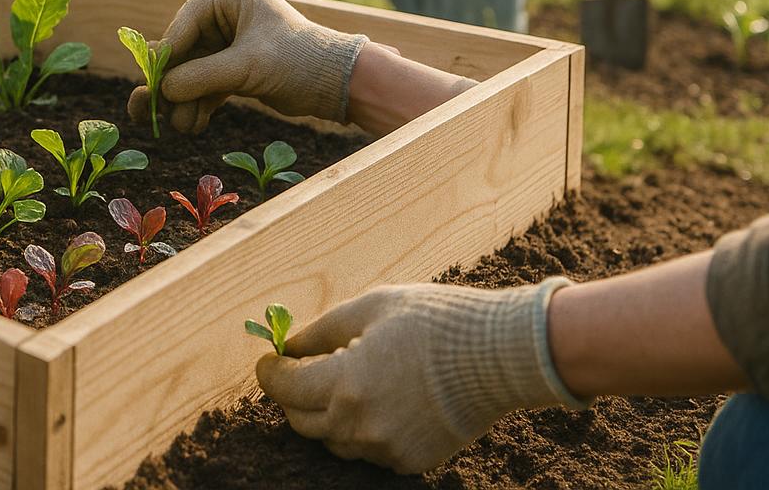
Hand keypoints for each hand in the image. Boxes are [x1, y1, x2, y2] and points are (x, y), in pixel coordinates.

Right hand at [127, 0, 368, 129]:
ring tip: (182, 126)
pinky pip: (204, 85)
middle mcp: (222, 14)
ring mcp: (226, 42)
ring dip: (184, 101)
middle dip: (171, 86)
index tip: (151, 87)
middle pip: (181, 52)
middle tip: (146, 110)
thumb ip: (201, 76)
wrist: (339, 84)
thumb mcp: (247, 66)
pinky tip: (192, 125)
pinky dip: (197, 105)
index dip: (165, 59)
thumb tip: (162, 91)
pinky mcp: (232, 68)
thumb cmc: (300, 61)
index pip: (182, 27)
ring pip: (190, 73)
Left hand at [256, 280, 585, 473]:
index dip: (270, 373)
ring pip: (334, 440)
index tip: (267, 360)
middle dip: (293, 395)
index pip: (285, 389)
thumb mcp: (371, 308)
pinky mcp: (410, 461)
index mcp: (346, 384)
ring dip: (327, 414)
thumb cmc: (436, 322)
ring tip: (343, 381)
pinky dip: (361, 429)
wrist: (501, 355)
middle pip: (302, 422)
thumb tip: (289, 344)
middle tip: (297, 370)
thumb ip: (322, 330)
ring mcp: (386, 449)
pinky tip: (377, 399)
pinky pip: (368, 450)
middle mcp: (361, 426)